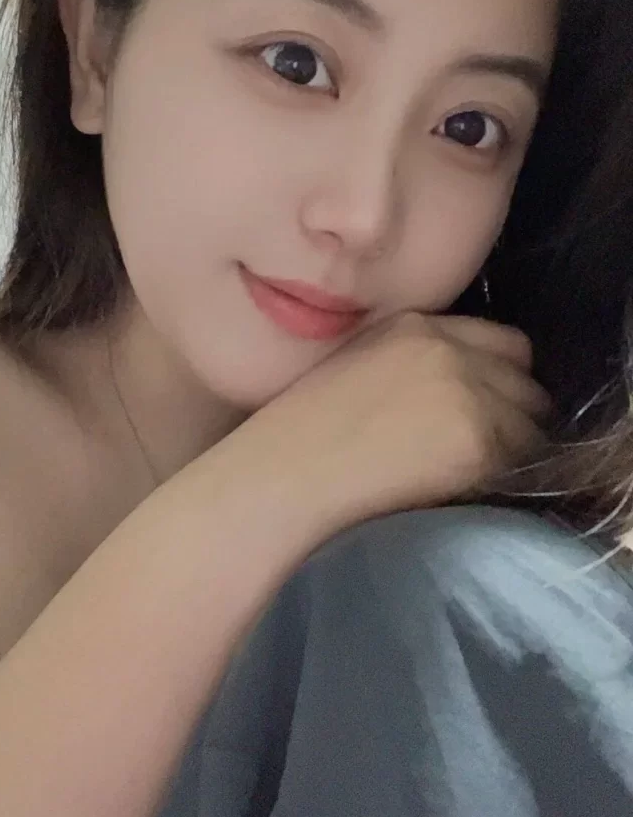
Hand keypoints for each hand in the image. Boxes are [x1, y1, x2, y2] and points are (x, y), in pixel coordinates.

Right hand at [235, 312, 549, 545]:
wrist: (286, 476)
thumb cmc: (301, 437)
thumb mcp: (358, 368)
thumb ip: (413, 364)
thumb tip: (465, 392)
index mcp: (414, 326)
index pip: (502, 343)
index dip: (498, 379)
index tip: (485, 410)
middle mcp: (448, 348)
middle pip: (525, 377)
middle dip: (513, 410)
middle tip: (483, 448)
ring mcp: (468, 392)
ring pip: (531, 421)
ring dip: (512, 447)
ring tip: (470, 474)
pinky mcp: (479, 440)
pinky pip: (521, 460)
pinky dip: (503, 477)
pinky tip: (464, 490)